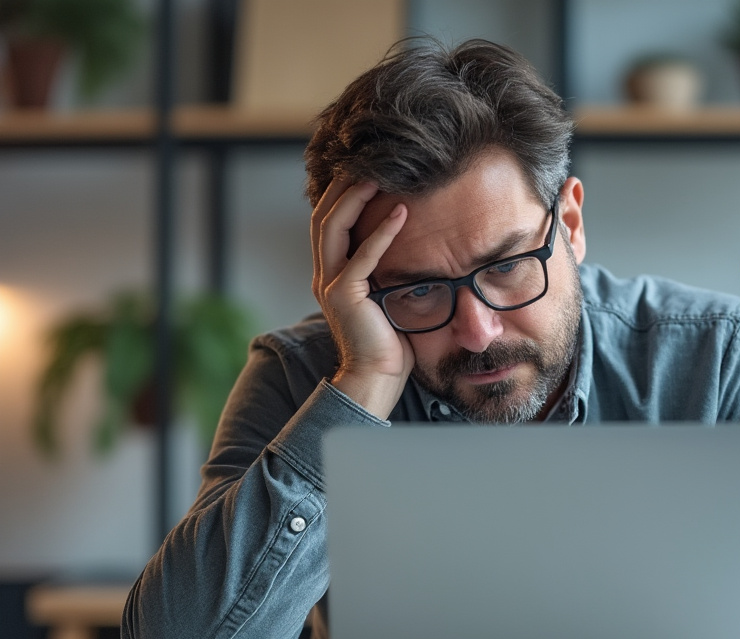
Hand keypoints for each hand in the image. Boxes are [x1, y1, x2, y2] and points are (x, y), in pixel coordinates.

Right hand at [311, 178, 413, 418]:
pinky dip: (380, 232)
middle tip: (370, 159)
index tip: (369, 168)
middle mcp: (325, 274)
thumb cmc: (390, 342)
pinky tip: (400, 213)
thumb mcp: (388, 296)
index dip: (343, 192)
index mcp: (333, 273)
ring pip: (333, 227)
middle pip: (324, 215)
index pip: (330, 221)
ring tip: (378, 174)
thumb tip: (415, 243)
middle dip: (344, 183)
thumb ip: (390, 270)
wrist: (377, 379)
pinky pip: (361, 256)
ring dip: (355, 197)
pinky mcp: (345, 296)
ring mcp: (331, 284)